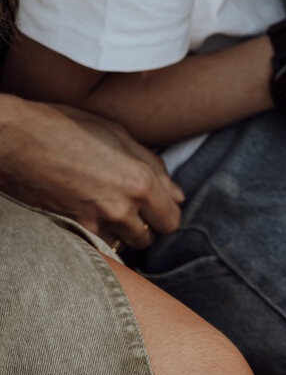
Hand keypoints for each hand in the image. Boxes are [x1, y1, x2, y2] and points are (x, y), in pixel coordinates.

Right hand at [0, 96, 183, 247]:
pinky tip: (87, 215)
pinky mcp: (69, 233)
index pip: (171, 220)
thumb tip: (177, 195)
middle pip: (148, 238)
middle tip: (129, 204)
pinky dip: (97, 236)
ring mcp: (93, 225)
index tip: (156, 205)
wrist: (19, 140)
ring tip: (105, 208)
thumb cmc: (70, 128)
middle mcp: (121, 209)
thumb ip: (154, 167)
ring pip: (121, 245)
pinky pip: (96, 246)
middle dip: (144, 225)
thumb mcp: (120, 135)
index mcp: (140, 181)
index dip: (165, 212)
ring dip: (119, 233)